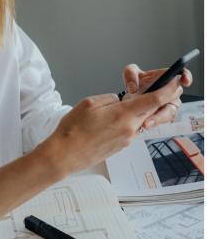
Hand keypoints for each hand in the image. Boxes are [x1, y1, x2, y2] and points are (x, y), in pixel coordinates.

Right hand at [47, 76, 183, 175]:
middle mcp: (129, 129)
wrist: (64, 155)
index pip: (154, 100)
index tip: (174, 83)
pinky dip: (126, 122)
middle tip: (142, 91)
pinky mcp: (121, 147)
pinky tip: (109, 121)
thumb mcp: (89, 103)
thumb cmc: (72, 131)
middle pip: (150, 110)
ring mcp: (126, 140)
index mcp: (123, 115)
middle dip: (151, 100)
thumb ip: (110, 98)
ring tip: (115, 109)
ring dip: (135, 112)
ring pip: (139, 120)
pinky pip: (130, 129)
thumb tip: (119, 99)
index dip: (168, 90)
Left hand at [122, 64, 191, 128]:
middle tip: (157, 103)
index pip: (182, 75)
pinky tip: (145, 124)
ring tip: (146, 122)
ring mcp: (168, 105)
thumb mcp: (130, 74)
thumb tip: (133, 87)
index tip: (185, 81)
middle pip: (175, 96)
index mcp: (166, 78)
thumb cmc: (135, 84)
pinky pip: (162, 120)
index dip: (186, 77)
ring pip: (169, 112)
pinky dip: (154, 122)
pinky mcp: (162, 116)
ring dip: (159, 117)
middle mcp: (170, 92)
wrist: (129, 99)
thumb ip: (130, 74)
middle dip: (167, 100)